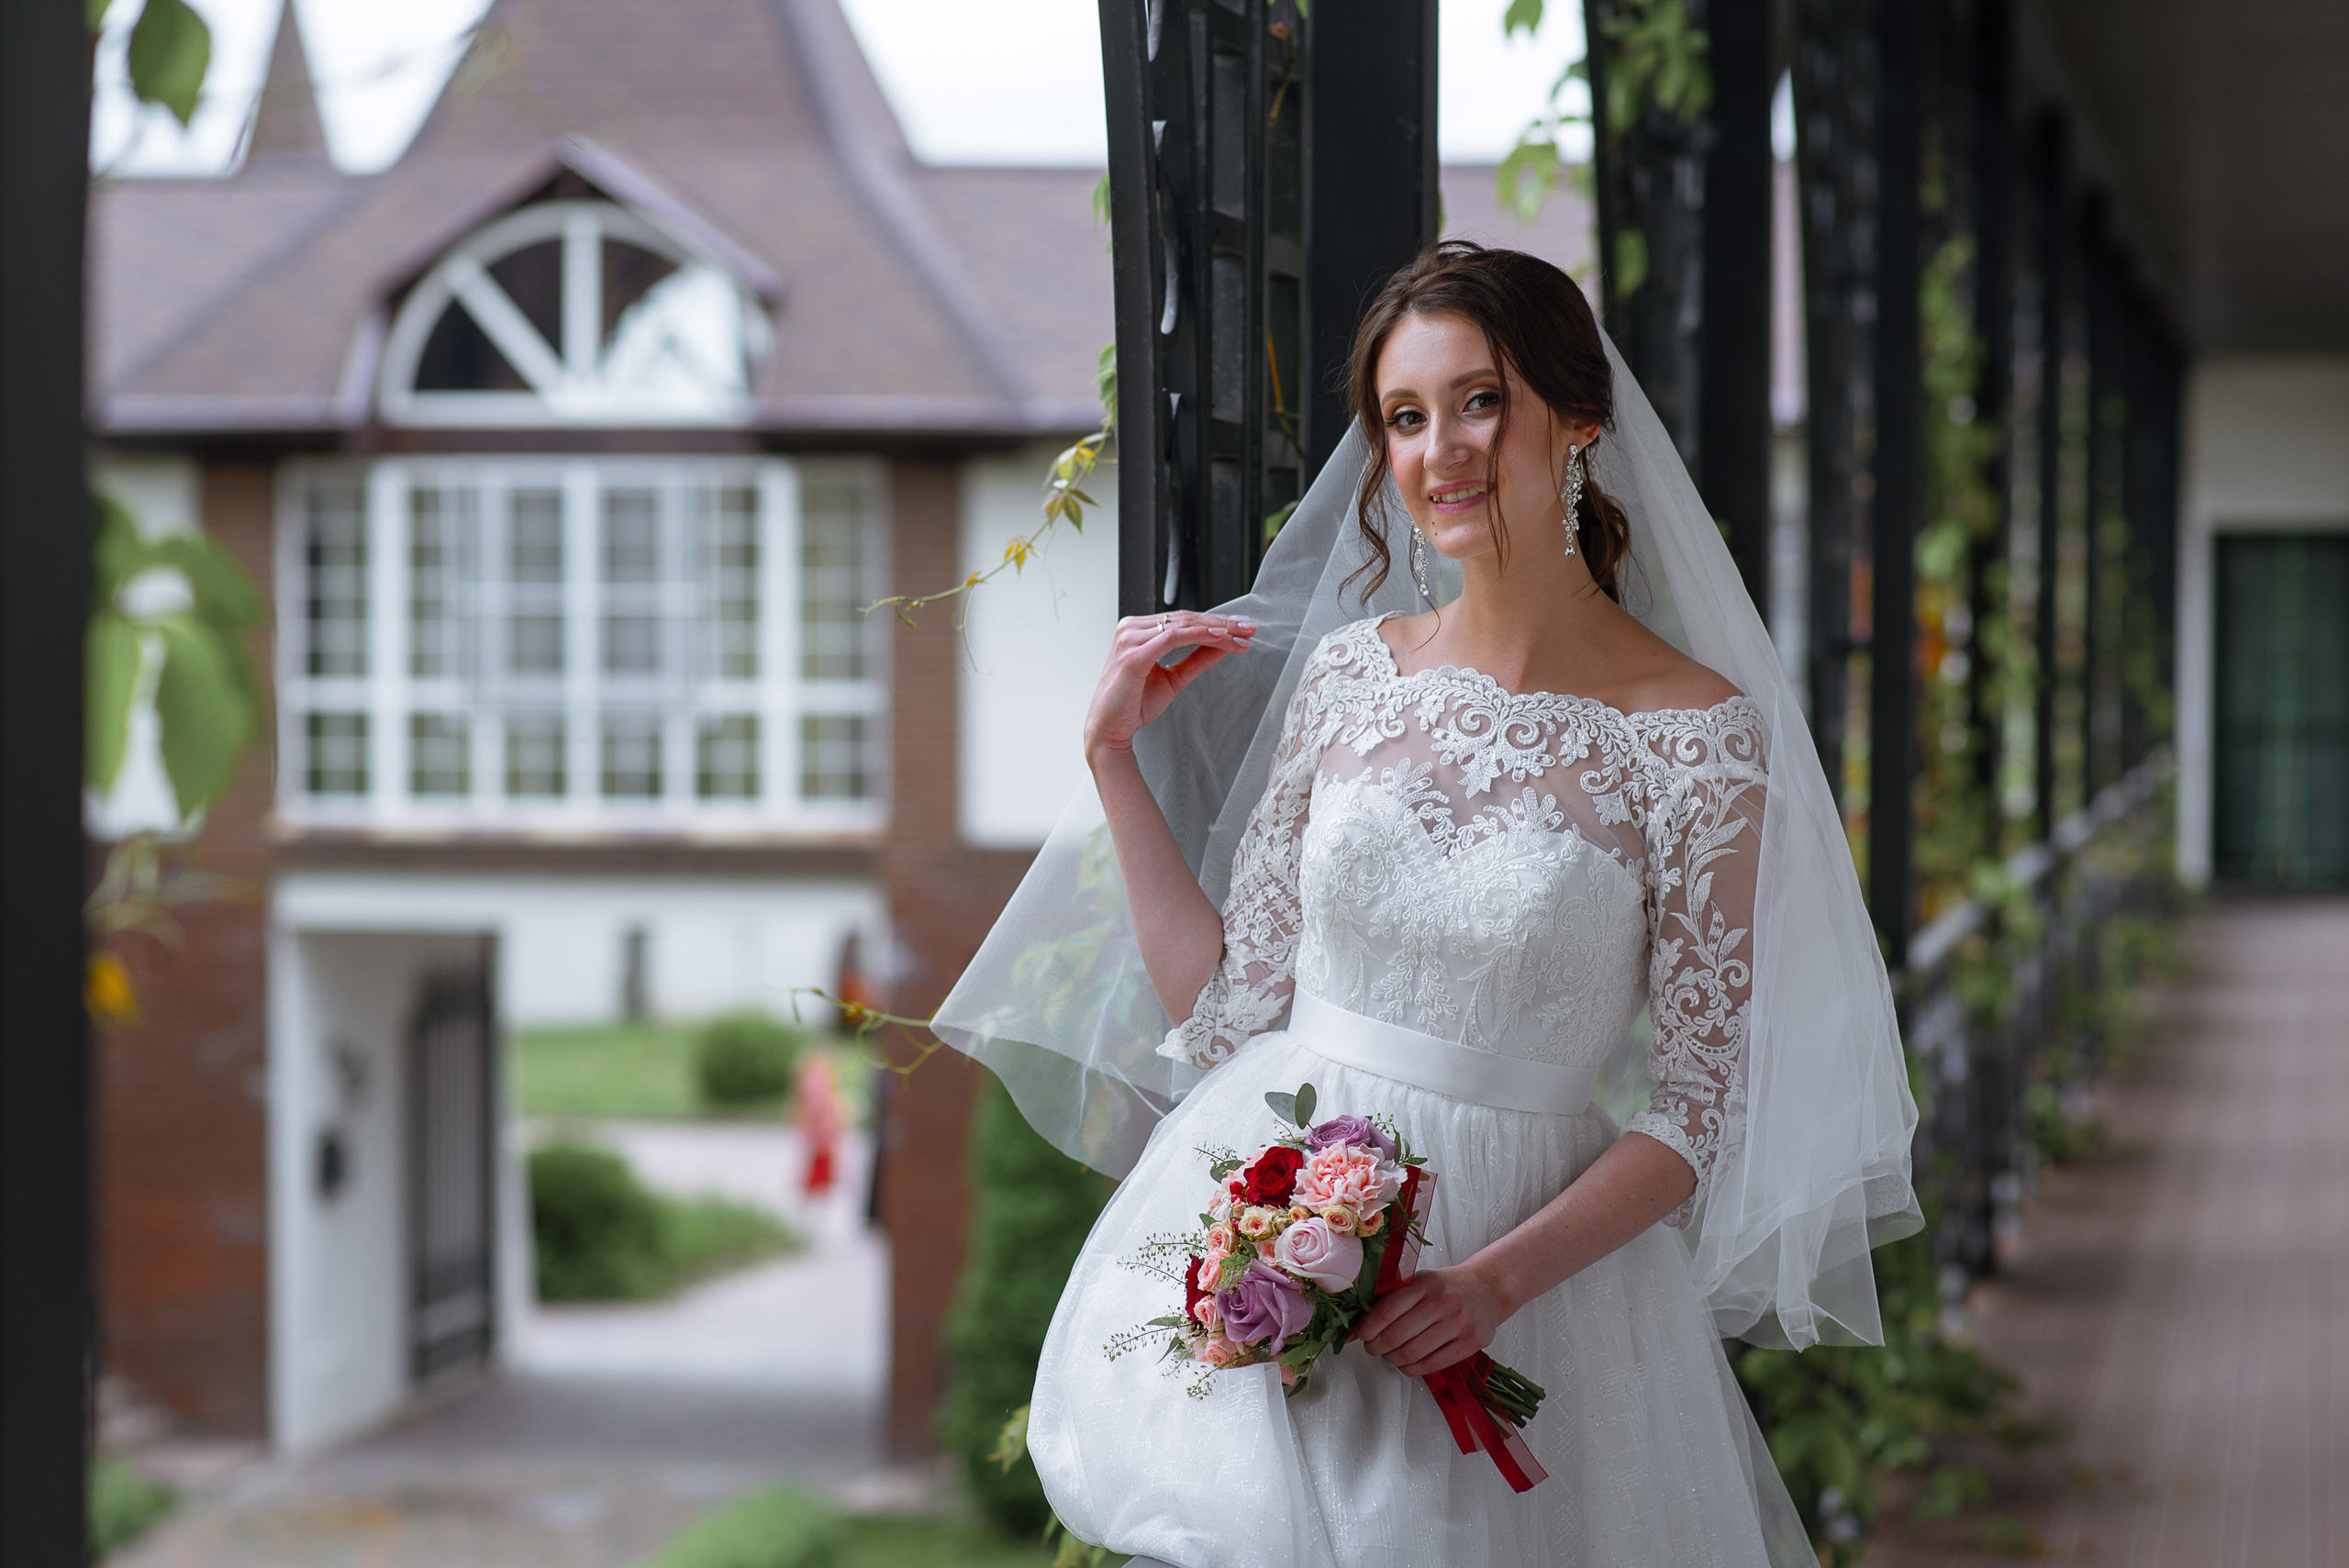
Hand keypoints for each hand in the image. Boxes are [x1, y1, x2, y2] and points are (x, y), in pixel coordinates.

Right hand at [1083, 612, 1256, 764]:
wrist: (1110, 730)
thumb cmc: (1133, 705)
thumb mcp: (1173, 679)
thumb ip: (1196, 660)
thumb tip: (1223, 647)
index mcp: (1138, 631)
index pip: (1183, 620)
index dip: (1215, 622)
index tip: (1242, 629)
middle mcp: (1131, 629)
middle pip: (1186, 618)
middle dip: (1222, 623)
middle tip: (1249, 628)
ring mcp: (1129, 639)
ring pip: (1182, 625)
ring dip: (1216, 630)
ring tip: (1240, 636)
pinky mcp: (1132, 655)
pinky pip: (1172, 638)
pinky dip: (1198, 636)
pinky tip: (1218, 639)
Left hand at [1353, 1264, 1507, 1377]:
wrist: (1488, 1288)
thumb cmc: (1447, 1287)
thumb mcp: (1420, 1281)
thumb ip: (1392, 1298)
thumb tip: (1356, 1325)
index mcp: (1426, 1283)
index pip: (1387, 1310)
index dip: (1367, 1327)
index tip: (1361, 1334)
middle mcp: (1443, 1302)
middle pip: (1397, 1336)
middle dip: (1376, 1347)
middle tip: (1372, 1347)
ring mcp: (1459, 1323)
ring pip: (1413, 1353)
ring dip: (1392, 1359)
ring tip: (1389, 1355)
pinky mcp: (1471, 1343)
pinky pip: (1433, 1364)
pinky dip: (1412, 1369)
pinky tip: (1406, 1364)